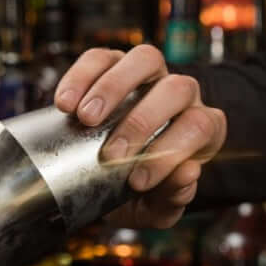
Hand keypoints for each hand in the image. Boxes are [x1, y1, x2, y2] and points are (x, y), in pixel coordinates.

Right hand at [55, 45, 226, 228]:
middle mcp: (180, 95)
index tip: (136, 182)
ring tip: (84, 118)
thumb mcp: (156, 208)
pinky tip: (64, 104)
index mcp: (201, 129)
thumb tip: (187, 173)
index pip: (198, 127)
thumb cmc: (140, 194)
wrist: (106, 181)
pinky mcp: (112, 66)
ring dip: (113, 88)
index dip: (171, 152)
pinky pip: (101, 57)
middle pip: (175, 89)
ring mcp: (148, 75)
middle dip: (141, 122)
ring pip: (145, 59)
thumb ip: (173, 198)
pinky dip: (82, 76)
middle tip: (109, 155)